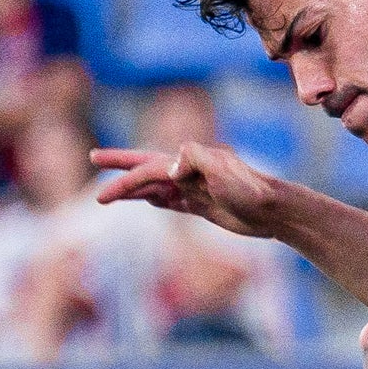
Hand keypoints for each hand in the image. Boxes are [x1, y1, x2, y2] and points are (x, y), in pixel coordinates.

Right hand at [92, 142, 283, 235]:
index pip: (149, 170)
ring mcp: (195, 188)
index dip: (125, 181)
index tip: (104, 197)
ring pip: (155, 187)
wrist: (274, 211)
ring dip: (133, 188)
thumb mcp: (223, 169)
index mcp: (189, 161)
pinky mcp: (203, 205)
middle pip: (146, 168)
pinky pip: (172, 201)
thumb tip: (170, 169)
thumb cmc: (251, 190)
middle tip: (93, 157)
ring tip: (109, 191)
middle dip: (120, 165)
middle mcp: (189, 172)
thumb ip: (194, 159)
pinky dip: (156, 200)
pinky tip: (146, 201)